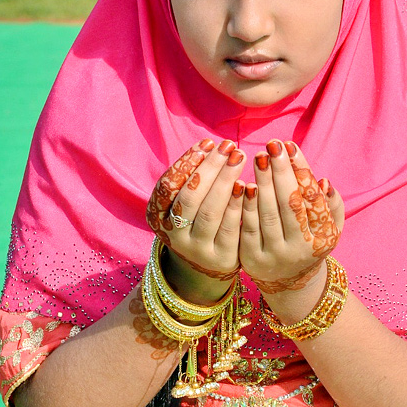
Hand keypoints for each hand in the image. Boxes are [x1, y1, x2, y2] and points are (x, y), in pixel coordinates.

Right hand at [144, 138, 245, 303]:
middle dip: (210, 168)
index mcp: (158, 217)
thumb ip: (193, 179)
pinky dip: (238, 205)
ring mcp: (197, 249)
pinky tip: (248, 186)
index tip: (208, 142)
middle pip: (190, 197)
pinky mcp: (221, 258)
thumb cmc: (202, 220)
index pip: (168, 186)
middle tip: (228, 146)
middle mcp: (174, 235)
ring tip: (239, 158)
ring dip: (225, 181)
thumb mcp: (188, 203)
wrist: (212, 263)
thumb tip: (211, 145)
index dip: (187, 163)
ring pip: (209, 212)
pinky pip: (230, 228)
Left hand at [240, 140, 344, 297]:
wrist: (288, 281)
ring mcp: (276, 255)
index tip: (290, 146)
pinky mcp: (252, 259)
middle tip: (272, 146)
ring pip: (268, 214)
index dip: (301, 170)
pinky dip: (246, 205)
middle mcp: (301, 248)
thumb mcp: (330, 227)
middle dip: (280, 172)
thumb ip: (331, 205)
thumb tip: (322, 181)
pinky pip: (249, 227)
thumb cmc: (309, 242)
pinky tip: (244, 184)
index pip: (312, 198)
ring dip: (263, 183)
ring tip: (258, 158)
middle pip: (290, 203)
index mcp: (323, 236)